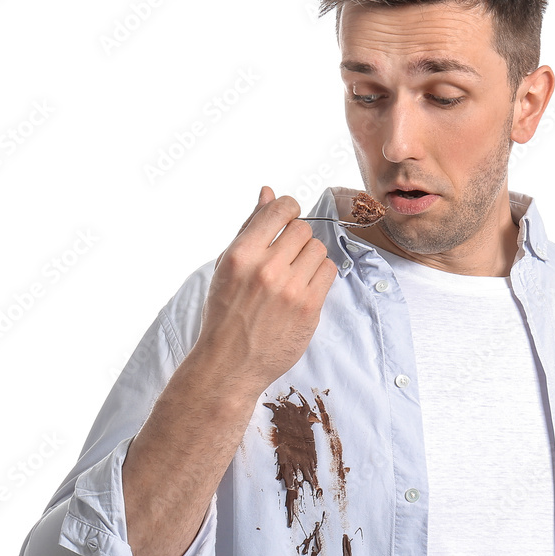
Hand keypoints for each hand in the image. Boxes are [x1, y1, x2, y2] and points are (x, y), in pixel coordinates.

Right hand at [195, 186, 336, 393]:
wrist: (230, 364)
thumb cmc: (225, 312)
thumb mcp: (227, 266)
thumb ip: (250, 227)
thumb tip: (268, 191)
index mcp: (241, 255)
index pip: (280, 210)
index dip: (289, 208)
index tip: (288, 218)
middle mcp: (266, 269)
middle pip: (303, 229)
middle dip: (297, 239)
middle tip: (286, 257)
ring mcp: (290, 290)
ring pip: (319, 249)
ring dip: (310, 258)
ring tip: (293, 275)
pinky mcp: (309, 308)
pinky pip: (329, 272)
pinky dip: (320, 276)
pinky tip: (304, 288)